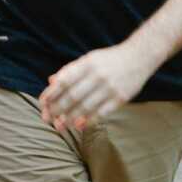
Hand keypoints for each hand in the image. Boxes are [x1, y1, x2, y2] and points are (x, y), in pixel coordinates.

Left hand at [39, 44, 154, 131]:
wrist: (139, 56)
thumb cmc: (110, 59)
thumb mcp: (89, 59)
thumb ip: (70, 70)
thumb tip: (51, 81)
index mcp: (87, 63)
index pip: (64, 81)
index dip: (51, 94)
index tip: (42, 104)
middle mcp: (98, 75)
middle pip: (73, 96)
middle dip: (58, 109)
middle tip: (48, 119)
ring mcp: (110, 87)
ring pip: (86, 106)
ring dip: (70, 118)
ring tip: (60, 125)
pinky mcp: (121, 98)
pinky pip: (102, 112)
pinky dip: (89, 120)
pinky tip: (79, 125)